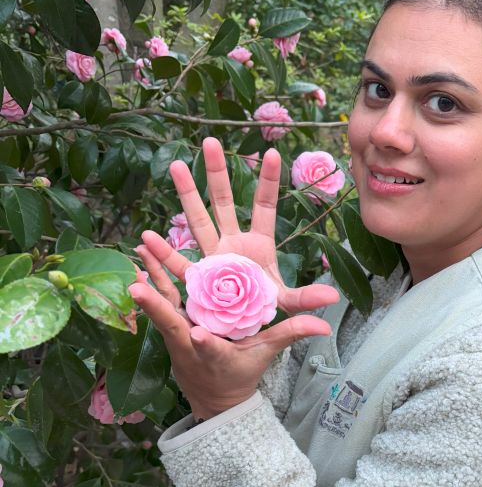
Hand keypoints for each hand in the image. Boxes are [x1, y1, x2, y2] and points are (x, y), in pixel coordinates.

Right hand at [129, 138, 339, 419]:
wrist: (238, 345)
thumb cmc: (261, 323)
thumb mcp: (282, 311)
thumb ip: (302, 304)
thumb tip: (331, 300)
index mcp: (258, 248)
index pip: (266, 208)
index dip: (268, 182)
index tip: (272, 152)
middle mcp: (231, 245)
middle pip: (224, 202)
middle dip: (217, 173)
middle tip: (211, 141)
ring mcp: (210, 258)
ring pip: (196, 219)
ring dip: (186, 194)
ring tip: (176, 165)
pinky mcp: (193, 279)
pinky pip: (175, 264)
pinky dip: (161, 254)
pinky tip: (145, 239)